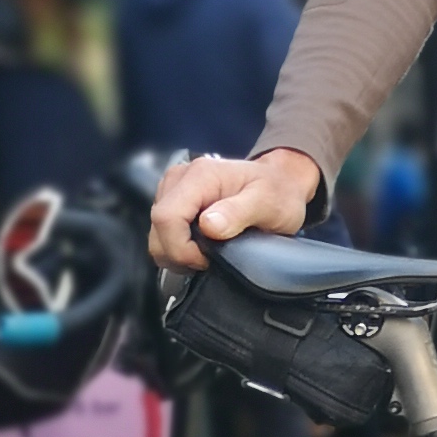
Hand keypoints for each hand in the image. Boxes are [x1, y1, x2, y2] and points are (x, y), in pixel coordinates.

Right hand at [147, 147, 323, 270]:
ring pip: (157, 233)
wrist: (279, 182)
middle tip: (210, 260)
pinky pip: (162, 232)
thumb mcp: (268, 203)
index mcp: (200, 176)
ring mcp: (172, 189)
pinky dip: (178, 247)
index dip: (181, 248)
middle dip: (179, 254)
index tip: (206, 260)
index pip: (167, 218)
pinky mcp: (172, 201)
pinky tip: (201, 247)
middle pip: (157, 227)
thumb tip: (207, 225)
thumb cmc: (277, 192)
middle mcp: (179, 178)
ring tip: (208, 253)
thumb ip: (238, 213)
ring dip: (178, 252)